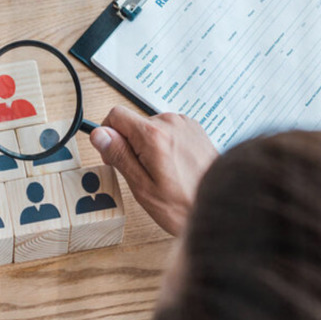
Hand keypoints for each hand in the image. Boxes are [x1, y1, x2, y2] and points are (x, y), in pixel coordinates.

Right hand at [89, 106, 217, 235]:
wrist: (221, 204)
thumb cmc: (183, 204)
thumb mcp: (142, 186)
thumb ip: (119, 156)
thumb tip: (99, 135)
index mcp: (154, 136)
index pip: (115, 115)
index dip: (108, 136)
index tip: (114, 156)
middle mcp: (170, 123)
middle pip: (133, 123)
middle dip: (131, 146)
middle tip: (142, 175)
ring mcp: (185, 124)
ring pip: (150, 128)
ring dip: (149, 147)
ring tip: (163, 174)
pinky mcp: (194, 129)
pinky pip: (168, 132)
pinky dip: (165, 146)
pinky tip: (174, 167)